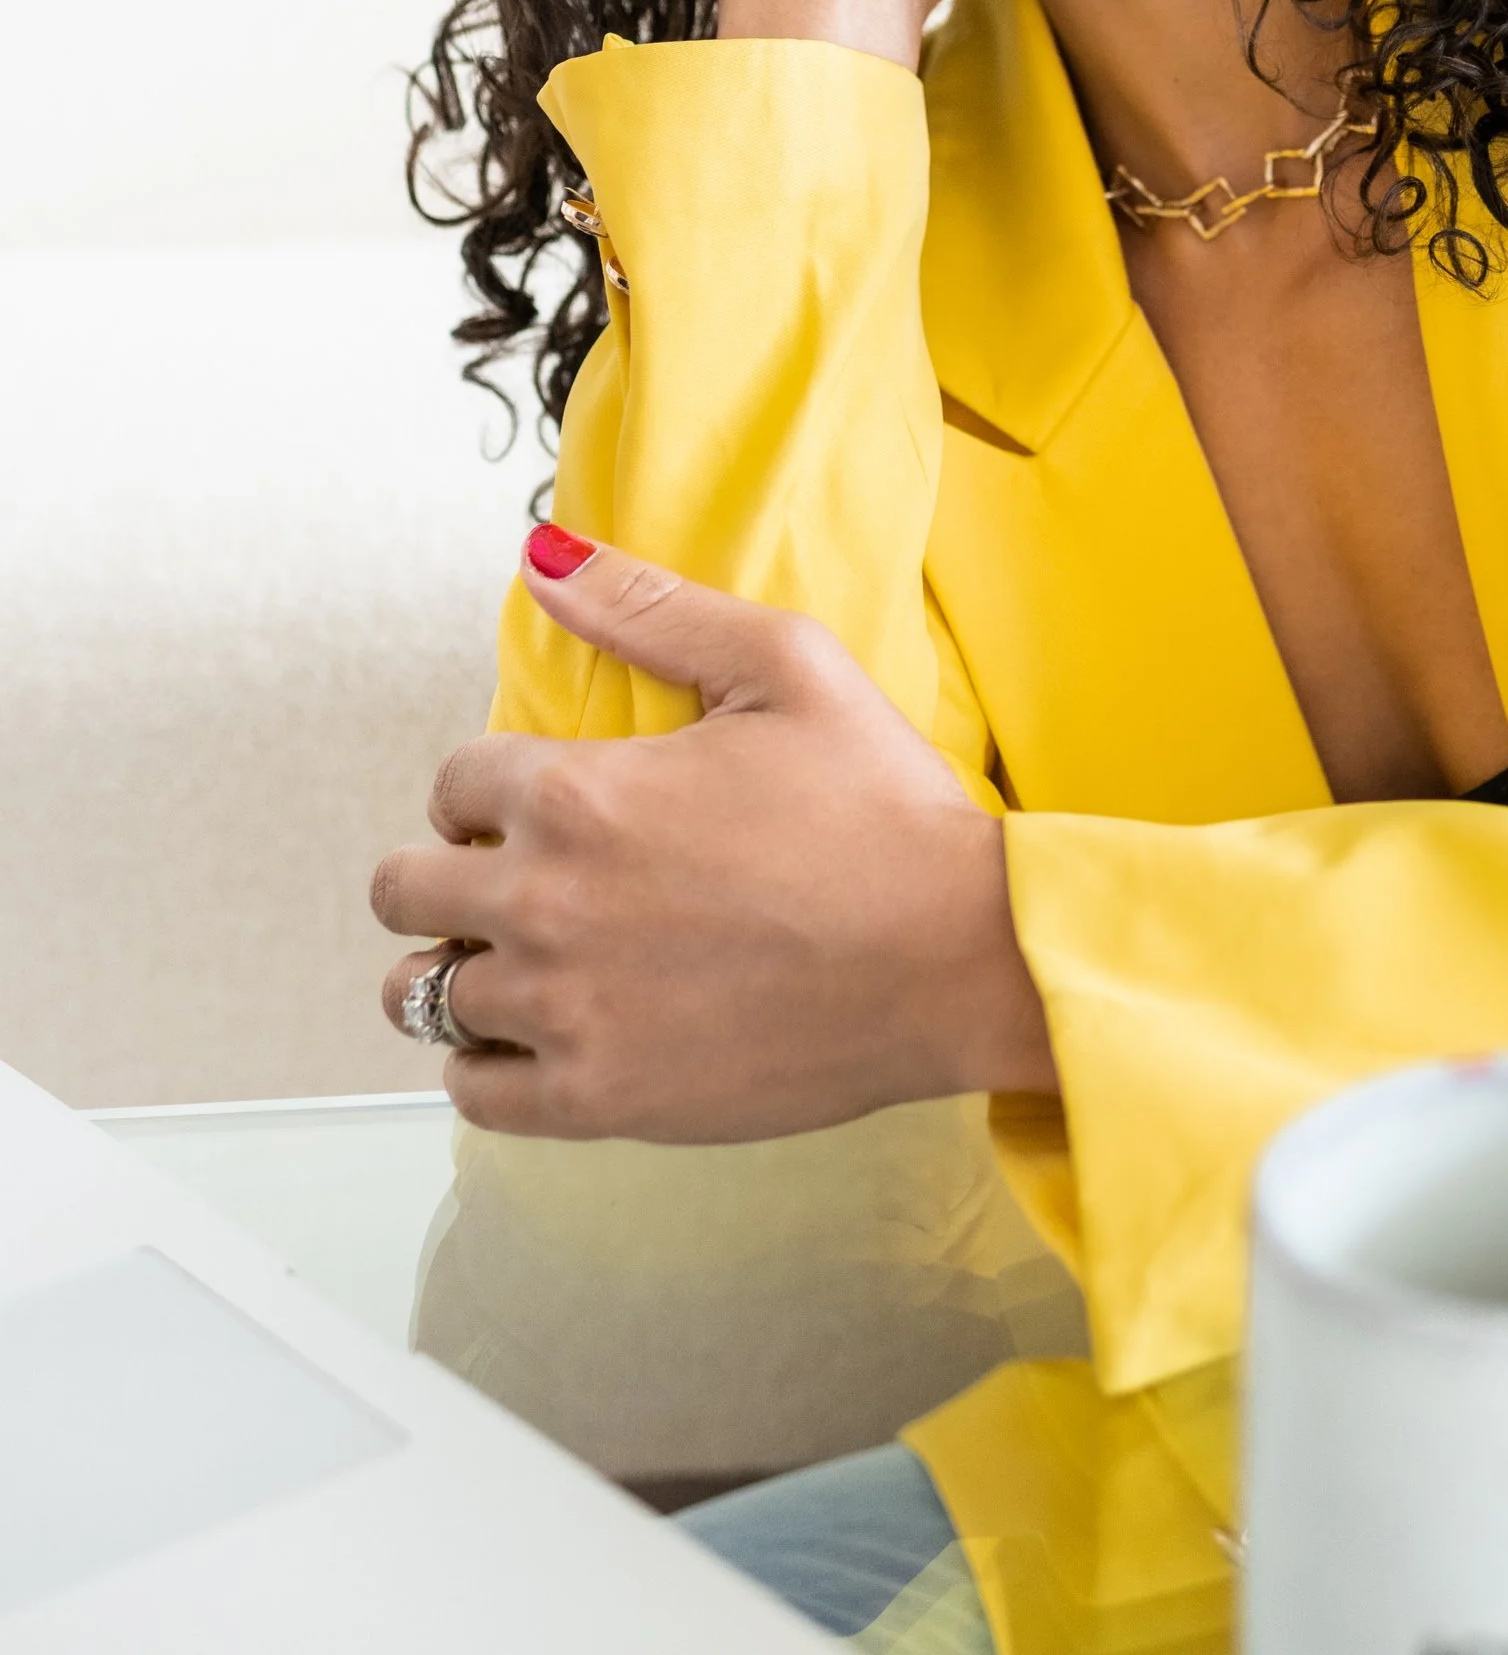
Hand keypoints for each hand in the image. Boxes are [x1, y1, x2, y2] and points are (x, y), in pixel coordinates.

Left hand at [372, 528, 1055, 1138]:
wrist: (958, 955)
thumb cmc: (884, 811)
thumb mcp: (783, 666)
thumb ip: (650, 608)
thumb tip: (547, 558)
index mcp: (578, 793)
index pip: (452, 784)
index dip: (487, 791)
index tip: (529, 807)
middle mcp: (547, 902)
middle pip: (403, 892)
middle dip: (444, 876)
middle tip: (515, 881)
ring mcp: (566, 1009)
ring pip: (423, 996)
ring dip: (461, 971)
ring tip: (526, 963)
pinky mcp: (599, 1097)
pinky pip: (474, 1093)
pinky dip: (490, 1066)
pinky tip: (548, 1036)